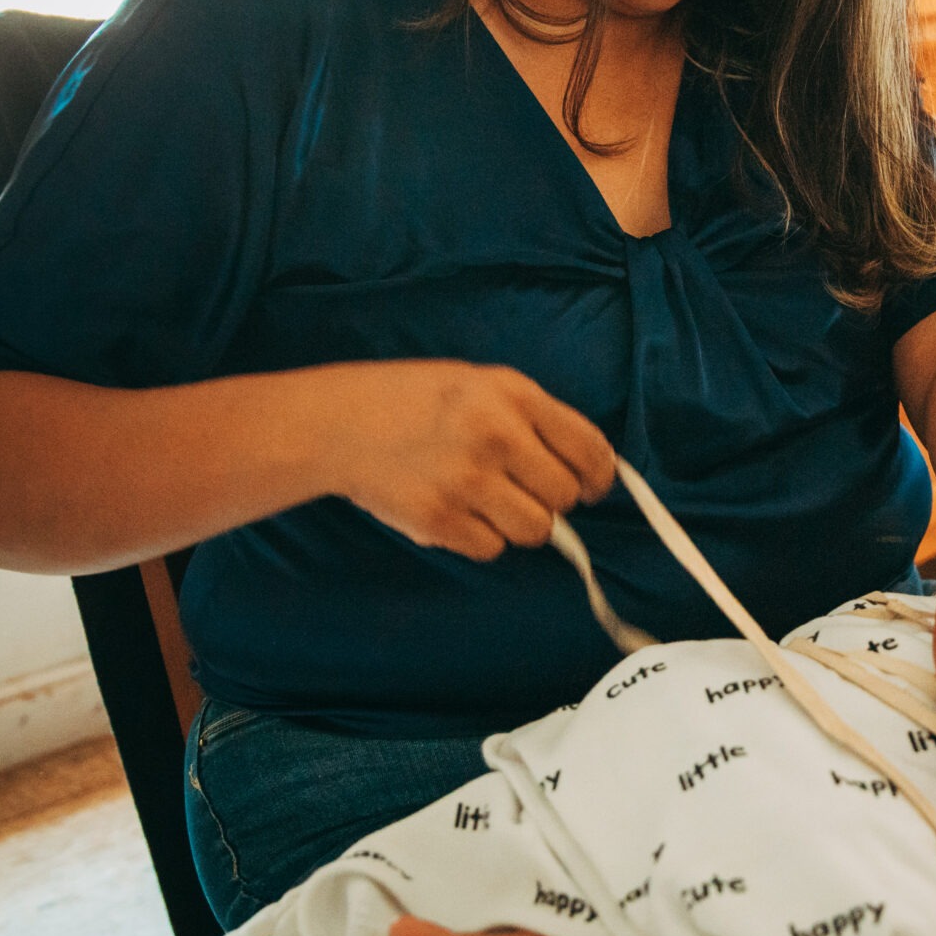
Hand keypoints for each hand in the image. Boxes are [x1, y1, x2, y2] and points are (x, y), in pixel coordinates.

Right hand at [321, 360, 613, 558]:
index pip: (589, 449)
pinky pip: (492, 549)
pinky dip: (479, 538)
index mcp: (515, 395)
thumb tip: (589, 470)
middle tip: (520, 490)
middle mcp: (498, 436)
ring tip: (484, 500)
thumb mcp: (481, 385)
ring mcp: (468, 480)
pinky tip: (454, 510)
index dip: (598, 477)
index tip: (591, 487)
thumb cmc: (416, 402)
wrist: (338, 424)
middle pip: (564, 497)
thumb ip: (534, 420)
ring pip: (535, 530)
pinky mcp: (440, 520)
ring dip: (517, 523)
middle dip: (550, 500)